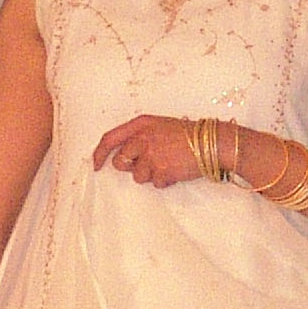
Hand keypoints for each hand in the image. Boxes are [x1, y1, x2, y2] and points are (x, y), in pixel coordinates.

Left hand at [88, 113, 212, 188]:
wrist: (211, 142)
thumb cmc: (187, 134)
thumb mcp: (159, 126)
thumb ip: (140, 137)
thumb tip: (124, 157)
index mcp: (140, 125)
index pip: (109, 139)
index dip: (99, 154)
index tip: (96, 165)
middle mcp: (142, 139)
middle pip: (120, 162)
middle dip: (131, 167)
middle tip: (149, 163)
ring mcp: (151, 155)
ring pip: (138, 176)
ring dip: (151, 175)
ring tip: (167, 164)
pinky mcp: (161, 171)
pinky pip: (155, 183)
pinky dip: (165, 180)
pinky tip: (176, 170)